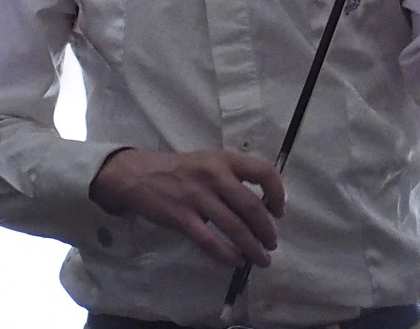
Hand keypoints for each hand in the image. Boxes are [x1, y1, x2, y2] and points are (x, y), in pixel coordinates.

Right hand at [89, 147, 284, 267]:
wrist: (140, 174)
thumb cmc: (182, 169)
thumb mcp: (211, 161)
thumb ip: (234, 176)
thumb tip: (263, 202)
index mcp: (225, 159)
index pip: (262, 171)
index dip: (277, 192)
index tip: (279, 211)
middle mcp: (215, 175)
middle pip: (251, 206)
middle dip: (266, 229)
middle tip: (272, 242)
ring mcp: (197, 197)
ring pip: (234, 227)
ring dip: (252, 247)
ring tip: (261, 258)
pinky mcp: (181, 218)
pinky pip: (210, 242)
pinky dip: (226, 255)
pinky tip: (236, 261)